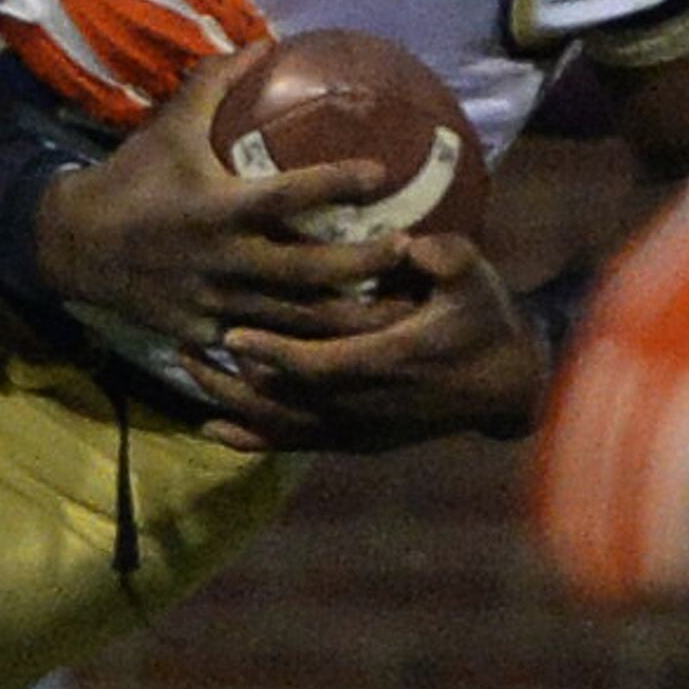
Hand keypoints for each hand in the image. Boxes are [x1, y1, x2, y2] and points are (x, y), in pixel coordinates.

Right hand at [30, 42, 408, 346]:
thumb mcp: (170, 125)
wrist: (73, 244)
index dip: (337, 182)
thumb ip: (217, 83)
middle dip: (363, 264)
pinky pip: (260, 347)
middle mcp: (223, 259)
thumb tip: (266, 42)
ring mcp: (214, 303)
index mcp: (217, 207)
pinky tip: (341, 350)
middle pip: (308, 270)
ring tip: (396, 310)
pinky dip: (300, 350)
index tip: (382, 173)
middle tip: (409, 250)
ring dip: (347, 318)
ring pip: (294, 321)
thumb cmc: (132, 177)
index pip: (289, 195)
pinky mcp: (204, 333)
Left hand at [187, 232, 543, 454]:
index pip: (321, 366)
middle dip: (231, 376)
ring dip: (230, 402)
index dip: (275, 355)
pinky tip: (212, 428)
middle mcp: (366, 404)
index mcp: (390, 363)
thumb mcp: (476, 279)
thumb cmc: (486, 320)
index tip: (231, 334)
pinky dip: (251, 439)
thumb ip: (445, 258)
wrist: (506, 383)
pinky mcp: (355, 439)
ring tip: (185, 371)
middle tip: (182, 347)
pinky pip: (294, 444)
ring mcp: (358, 427)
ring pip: (280, 425)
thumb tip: (411, 243)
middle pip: (284, 400)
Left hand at [529, 82, 688, 604]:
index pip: (580, 417)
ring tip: (659, 586)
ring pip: (682, 446)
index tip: (555, 547)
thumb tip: (614, 392)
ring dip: (667, 521)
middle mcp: (660, 329)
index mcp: (624, 315)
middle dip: (605, 521)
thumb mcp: (667, 276)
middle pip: (619, 442)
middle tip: (596, 591)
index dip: (565, 487)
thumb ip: (641, 337)